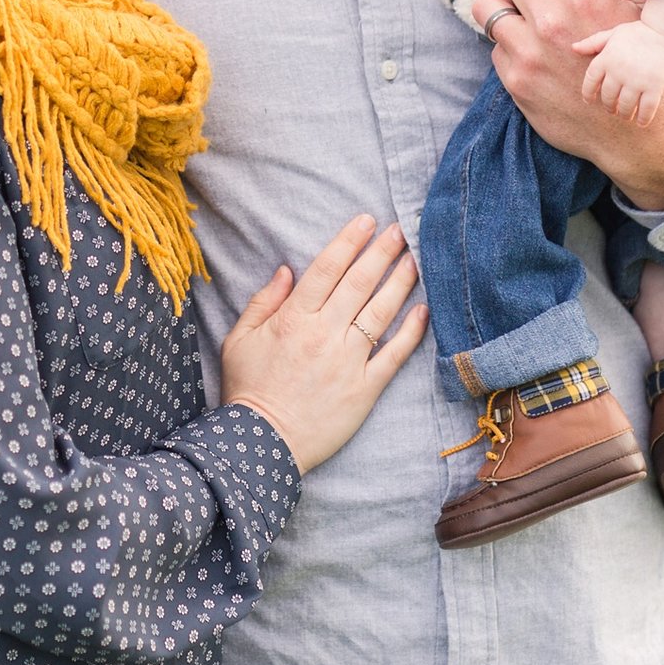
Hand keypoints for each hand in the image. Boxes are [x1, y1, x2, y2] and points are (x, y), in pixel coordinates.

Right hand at [218, 215, 426, 472]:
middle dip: (381, 252)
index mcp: (293, 318)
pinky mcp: (364, 388)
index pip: (326, 269)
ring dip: (400, 282)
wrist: (261, 444)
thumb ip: (264, 301)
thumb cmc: (247, 389)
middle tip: (400, 230)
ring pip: (380, 312)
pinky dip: (410, 331)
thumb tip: (286, 269)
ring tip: (416, 259)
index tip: (366, 220)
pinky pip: (393, 355)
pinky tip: (424, 309)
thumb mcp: (239, 339)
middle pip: (359, 283)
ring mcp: (347, 361)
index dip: (348, 241)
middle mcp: (324, 333)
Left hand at [469, 0, 663, 207]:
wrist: (637, 133)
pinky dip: (511, 47)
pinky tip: (535, 54)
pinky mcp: (516, 82)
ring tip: (525, 19)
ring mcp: (529, 54)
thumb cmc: (646, 66)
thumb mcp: (644, 12)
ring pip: (489, 9)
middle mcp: (550, 23)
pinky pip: (497, 47)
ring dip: (508, 10)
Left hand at [572, 19, 663, 125]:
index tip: (589, 100)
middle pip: (608, 97)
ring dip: (624, 113)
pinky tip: (641, 122)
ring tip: (626, 115)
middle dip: (609, 106)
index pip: (590, 81)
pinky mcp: (655, 86)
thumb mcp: (613, 34)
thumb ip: (593, 43)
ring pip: (626, 106)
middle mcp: (618, 71)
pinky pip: (647, 108)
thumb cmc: (638, 32)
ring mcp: (637, 80)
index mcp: (606, 58)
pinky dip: (643, 118)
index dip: (588, 93)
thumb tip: (573, 48)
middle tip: (612, 109)